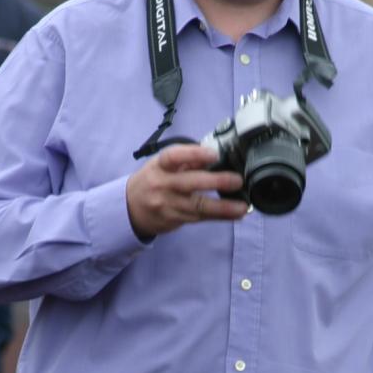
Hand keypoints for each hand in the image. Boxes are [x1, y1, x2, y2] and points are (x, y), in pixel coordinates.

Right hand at [126, 143, 245, 238]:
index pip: (174, 157)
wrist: (130, 208)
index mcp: (159, 165)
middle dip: (215, 182)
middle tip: (237, 180)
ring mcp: (167, 204)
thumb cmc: (152, 180)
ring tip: (242, 206)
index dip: (194, 154)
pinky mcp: (174, 219)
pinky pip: (199, 218)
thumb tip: (213, 153)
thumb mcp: (163, 165)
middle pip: (189, 183)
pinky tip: (234, 214)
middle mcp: (162, 184)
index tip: (214, 154)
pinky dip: (219, 216)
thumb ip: (187, 160)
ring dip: (223, 207)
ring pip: (197, 206)